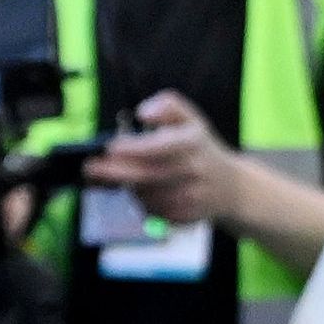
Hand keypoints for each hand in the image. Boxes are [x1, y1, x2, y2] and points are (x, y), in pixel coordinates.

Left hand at [81, 92, 250, 230]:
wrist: (231, 189)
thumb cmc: (200, 149)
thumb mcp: (191, 119)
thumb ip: (167, 106)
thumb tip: (143, 113)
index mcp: (194, 143)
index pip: (160, 146)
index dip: (133, 148)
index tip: (110, 147)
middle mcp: (194, 172)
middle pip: (147, 175)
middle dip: (114, 172)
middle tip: (91, 167)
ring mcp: (190, 198)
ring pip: (145, 195)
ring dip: (128, 186)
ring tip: (126, 175)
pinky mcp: (183, 218)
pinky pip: (151, 211)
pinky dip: (140, 201)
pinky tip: (143, 190)